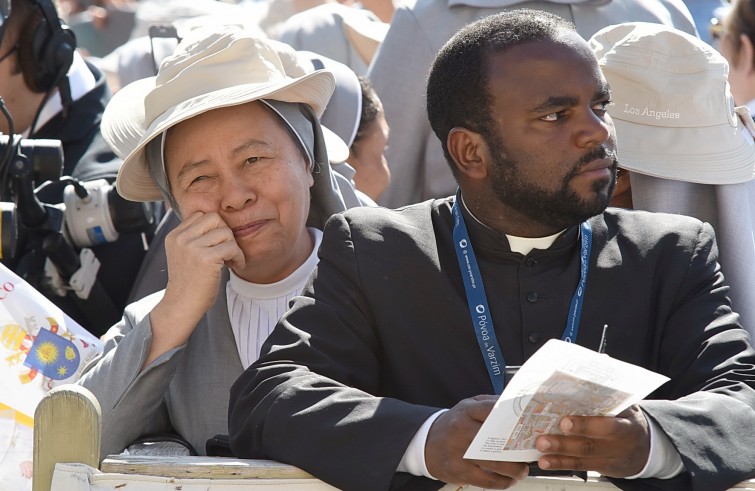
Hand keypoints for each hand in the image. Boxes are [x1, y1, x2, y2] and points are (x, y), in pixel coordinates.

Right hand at [146, 212, 244, 365]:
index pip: (200, 215)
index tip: (217, 244)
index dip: (214, 227)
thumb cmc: (189, 282)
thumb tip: (220, 222)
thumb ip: (194, 238)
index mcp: (174, 236)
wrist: (182, 305)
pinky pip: (231, 247)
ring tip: (230, 260)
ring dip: (233, 246)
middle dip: (225, 233)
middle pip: (214, 218)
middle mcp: (181, 238)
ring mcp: (192, 247)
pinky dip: (238, 257)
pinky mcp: (206, 258)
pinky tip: (234, 266)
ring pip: (225, 232)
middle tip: (227, 250)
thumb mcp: (184, 254)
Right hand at [425, 395, 528, 488]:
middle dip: (517, 450)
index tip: (527, 422)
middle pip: (496, 440)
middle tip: (529, 453)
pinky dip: (503, 483)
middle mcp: (462, 431)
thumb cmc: (453, 425)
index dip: (511, 416)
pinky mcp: (460, 472)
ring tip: (522, 470)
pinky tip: (509, 480)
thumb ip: (489, 404)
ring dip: (514, 470)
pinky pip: (487, 481)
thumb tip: (516, 405)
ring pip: (495, 464)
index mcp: (466, 412)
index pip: (491, 410)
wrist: (427, 443)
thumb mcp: (467, 407)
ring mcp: (460, 453)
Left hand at [535, 405, 649, 476]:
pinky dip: (560, 464)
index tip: (565, 421)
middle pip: (589, 446)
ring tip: (540, 448)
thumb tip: (593, 371)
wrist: (646, 450)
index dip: (586, 426)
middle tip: (543, 439)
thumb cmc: (630, 421)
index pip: (607, 427)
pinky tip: (545, 461)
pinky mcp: (599, 467)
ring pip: (581, 459)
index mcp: (626, 428)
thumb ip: (612, 396)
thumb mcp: (628, 407)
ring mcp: (608, 460)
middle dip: (564, 443)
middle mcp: (618, 447)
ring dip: (558, 455)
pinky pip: (579, 466)